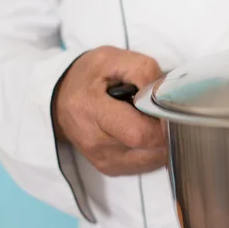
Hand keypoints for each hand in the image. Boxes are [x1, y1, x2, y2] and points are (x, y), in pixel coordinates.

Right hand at [53, 46, 165, 175]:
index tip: (167, 108)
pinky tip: (146, 133)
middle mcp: (94, 141)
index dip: (162, 122)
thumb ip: (142, 71)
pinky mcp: (109, 168)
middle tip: (161, 113)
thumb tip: (164, 93)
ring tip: (151, 121)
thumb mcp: (113, 59)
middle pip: (148, 148)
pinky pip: (145, 166)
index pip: (138, 132)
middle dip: (165, 131)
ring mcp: (102, 159)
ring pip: (151, 160)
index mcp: (91, 109)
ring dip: (161, 142)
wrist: (62, 98)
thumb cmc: (89, 77)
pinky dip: (154, 151)